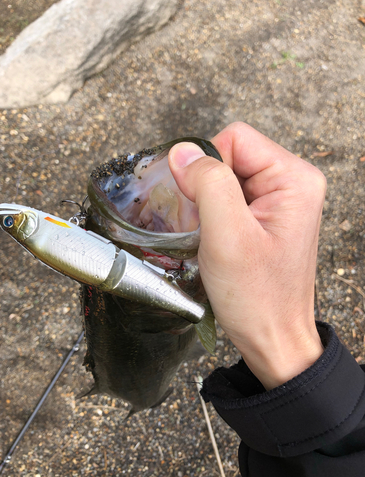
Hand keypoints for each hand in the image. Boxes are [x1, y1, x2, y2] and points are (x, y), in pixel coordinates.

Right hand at [168, 122, 325, 389]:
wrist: (272, 338)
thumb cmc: (256, 296)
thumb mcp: (227, 236)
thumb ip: (208, 183)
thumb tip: (182, 151)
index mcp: (294, 178)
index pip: (235, 139)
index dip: (207, 168)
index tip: (202, 208)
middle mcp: (293, 182)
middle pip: (230, 156)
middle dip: (206, 188)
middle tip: (207, 228)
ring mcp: (281, 200)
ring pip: (225, 178)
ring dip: (207, 204)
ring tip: (211, 238)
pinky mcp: (267, 216)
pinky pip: (230, 197)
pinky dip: (213, 215)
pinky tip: (216, 240)